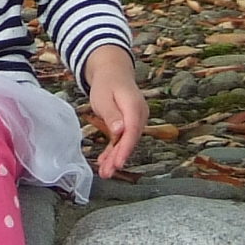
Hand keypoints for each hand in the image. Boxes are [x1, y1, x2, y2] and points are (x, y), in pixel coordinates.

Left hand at [83, 47, 146, 178]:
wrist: (113, 72)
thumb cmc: (107, 83)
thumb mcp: (104, 97)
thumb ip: (112, 114)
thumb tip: (120, 130)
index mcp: (134, 106)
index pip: (132, 131)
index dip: (125, 148)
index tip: (118, 163)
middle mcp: (140, 114)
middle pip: (131, 139)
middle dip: (119, 157)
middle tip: (107, 172)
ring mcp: (137, 120)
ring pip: (127, 142)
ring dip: (115, 157)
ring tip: (104, 172)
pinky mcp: (131, 124)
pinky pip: (123, 139)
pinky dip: (114, 151)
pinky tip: (105, 162)